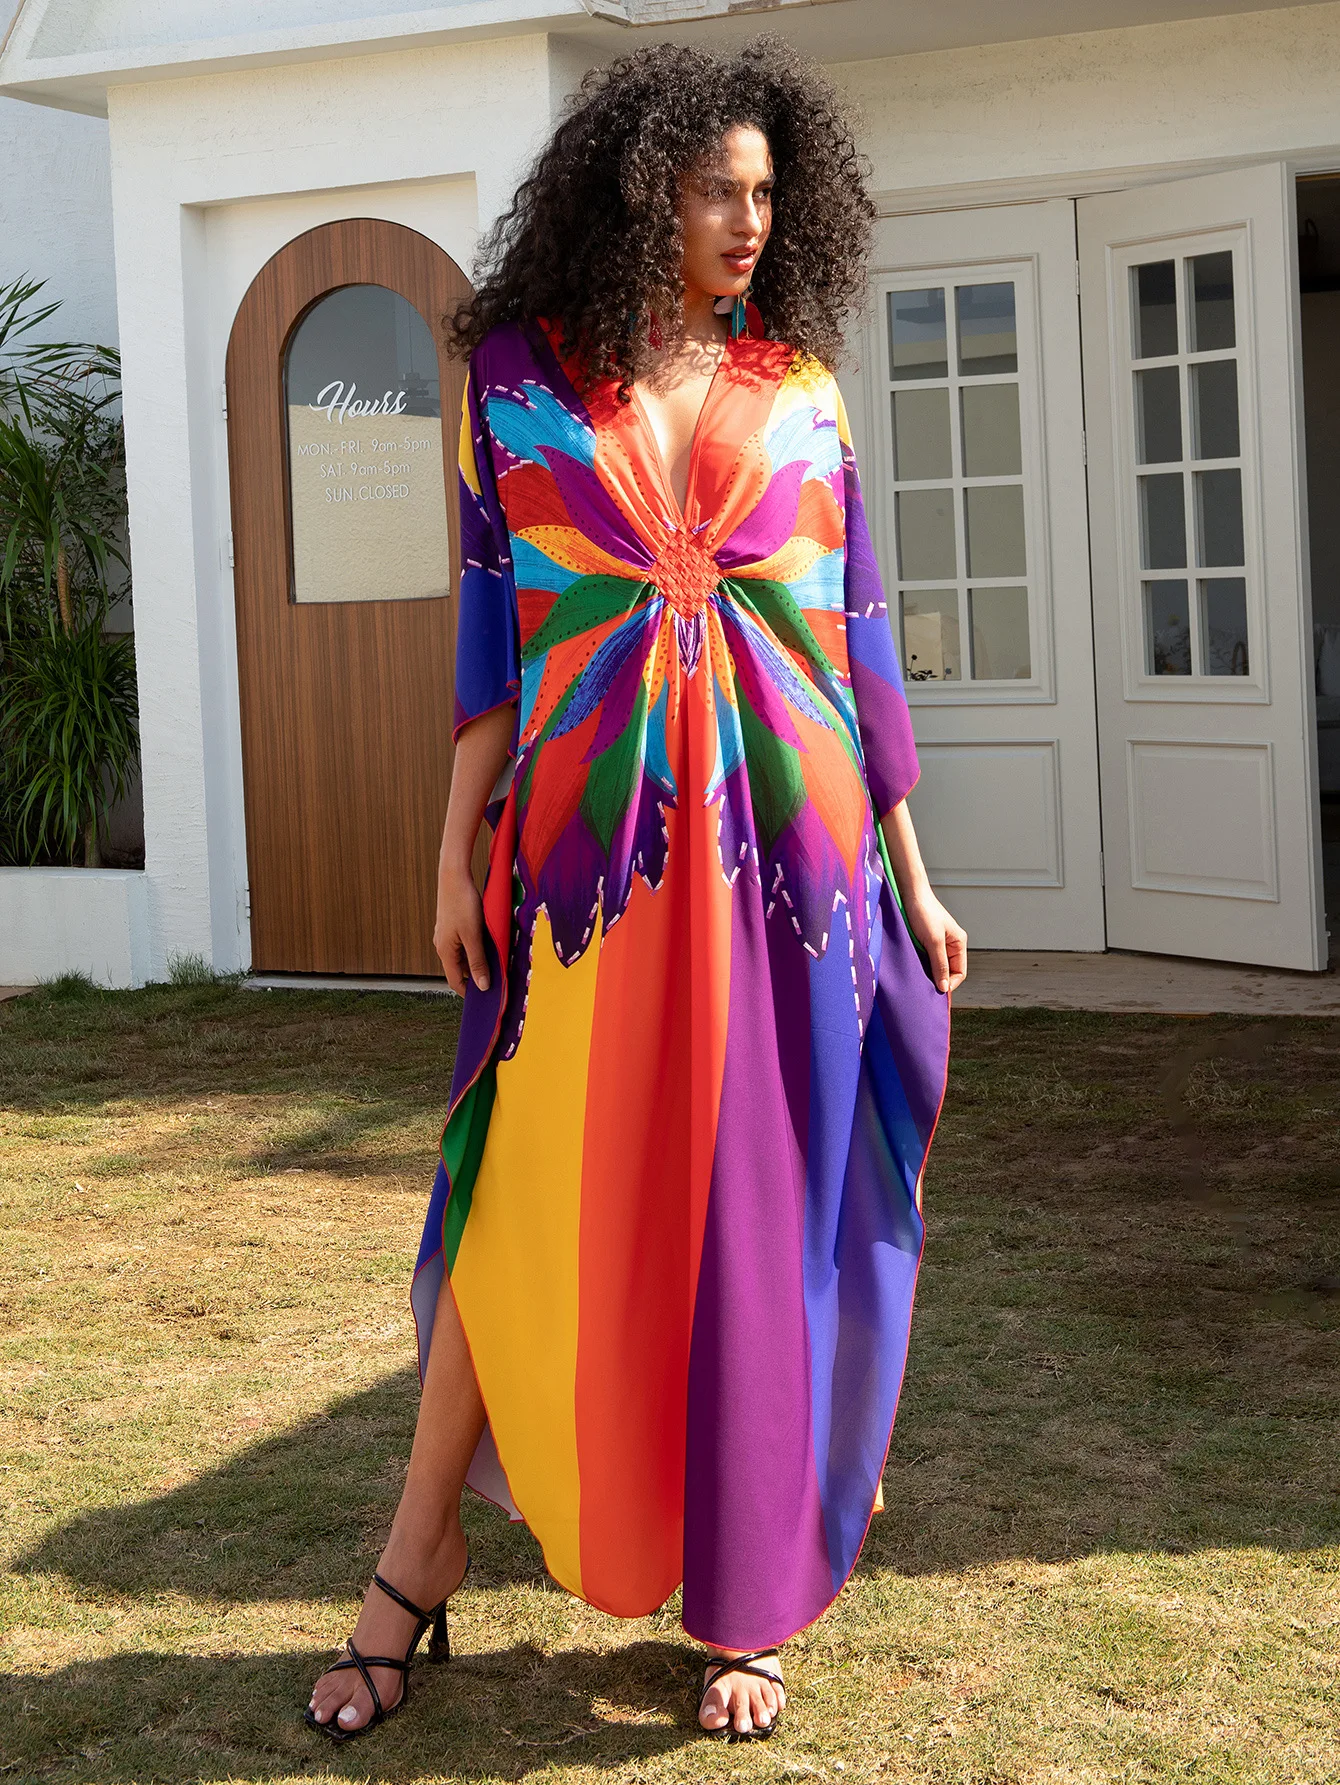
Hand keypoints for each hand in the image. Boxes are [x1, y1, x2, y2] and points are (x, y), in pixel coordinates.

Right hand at [434, 864, 490, 994]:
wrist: (454, 876)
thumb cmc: (463, 904)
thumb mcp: (473, 936)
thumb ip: (478, 962)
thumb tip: (482, 986)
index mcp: (445, 951)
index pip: (455, 981)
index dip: (468, 992)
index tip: (485, 999)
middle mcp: (442, 945)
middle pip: (459, 969)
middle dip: (475, 976)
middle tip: (495, 980)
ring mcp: (445, 935)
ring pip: (462, 956)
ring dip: (476, 961)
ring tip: (495, 962)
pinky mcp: (451, 925)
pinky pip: (463, 944)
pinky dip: (474, 948)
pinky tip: (488, 944)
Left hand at [900, 886, 966, 994]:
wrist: (909, 893)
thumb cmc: (924, 912)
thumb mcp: (933, 941)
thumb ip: (939, 964)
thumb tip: (944, 987)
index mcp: (958, 943)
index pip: (960, 972)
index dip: (949, 984)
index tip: (937, 992)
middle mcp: (950, 944)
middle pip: (948, 971)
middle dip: (939, 980)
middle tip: (925, 989)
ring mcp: (938, 943)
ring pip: (936, 965)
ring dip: (929, 973)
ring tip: (918, 979)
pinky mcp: (925, 941)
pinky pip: (927, 958)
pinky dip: (922, 965)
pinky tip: (913, 968)